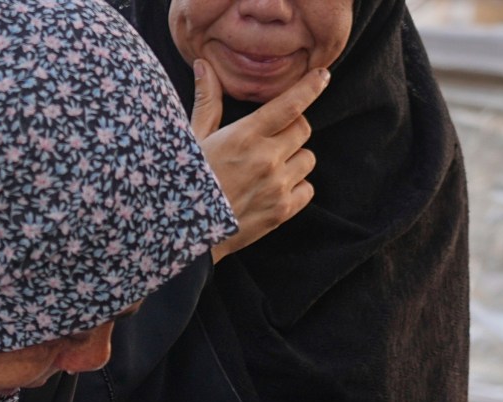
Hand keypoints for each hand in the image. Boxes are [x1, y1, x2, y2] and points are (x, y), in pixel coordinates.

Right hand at [190, 59, 328, 261]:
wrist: (180, 234)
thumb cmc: (182, 182)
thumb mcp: (191, 139)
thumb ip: (207, 101)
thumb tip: (204, 65)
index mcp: (244, 136)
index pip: (290, 104)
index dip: (310, 87)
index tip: (323, 75)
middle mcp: (266, 159)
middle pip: (302, 128)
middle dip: (290, 128)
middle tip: (269, 139)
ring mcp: (277, 187)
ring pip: (307, 158)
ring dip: (294, 158)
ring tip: (268, 168)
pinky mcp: (282, 212)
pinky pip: (308, 189)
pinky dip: (296, 187)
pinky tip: (272, 190)